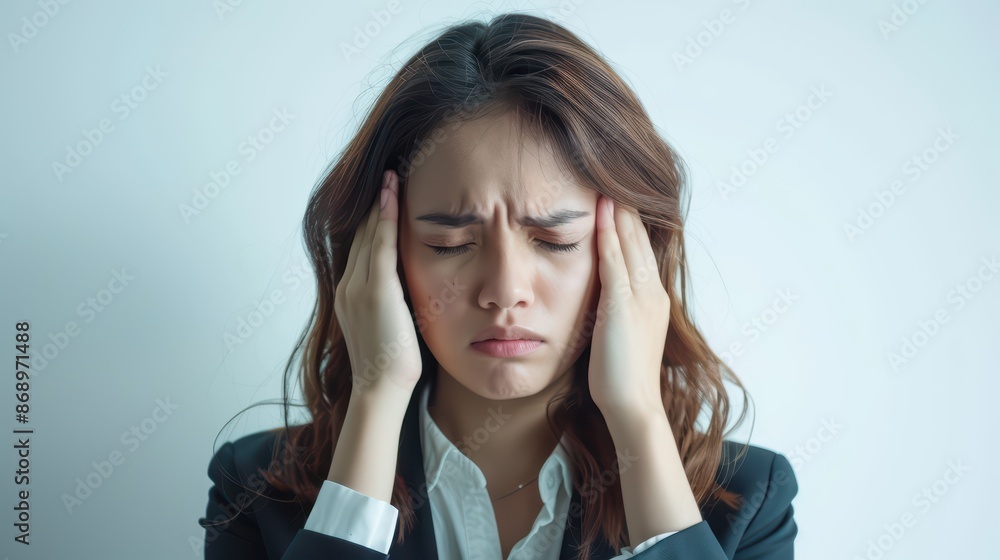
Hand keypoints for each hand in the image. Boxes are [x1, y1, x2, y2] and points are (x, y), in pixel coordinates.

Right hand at [334, 169, 421, 402]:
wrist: (381, 388)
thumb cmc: (393, 364)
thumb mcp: (390, 325)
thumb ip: (394, 301)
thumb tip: (410, 289)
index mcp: (349, 294)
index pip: (360, 247)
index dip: (371, 220)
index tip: (384, 196)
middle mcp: (347, 286)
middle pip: (360, 235)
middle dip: (374, 205)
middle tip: (387, 175)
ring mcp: (358, 288)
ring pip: (369, 235)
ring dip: (381, 204)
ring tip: (391, 177)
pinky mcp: (375, 291)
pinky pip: (380, 246)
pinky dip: (386, 219)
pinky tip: (394, 198)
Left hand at [587, 195, 669, 420]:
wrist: (634, 405)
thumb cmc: (621, 377)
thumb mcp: (620, 334)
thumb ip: (614, 309)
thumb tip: (599, 295)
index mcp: (653, 297)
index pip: (641, 247)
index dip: (629, 219)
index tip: (616, 192)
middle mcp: (652, 291)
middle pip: (639, 236)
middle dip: (626, 204)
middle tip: (614, 172)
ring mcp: (641, 296)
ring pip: (630, 241)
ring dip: (618, 209)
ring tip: (607, 179)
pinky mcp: (625, 304)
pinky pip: (617, 260)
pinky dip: (610, 233)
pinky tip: (601, 211)